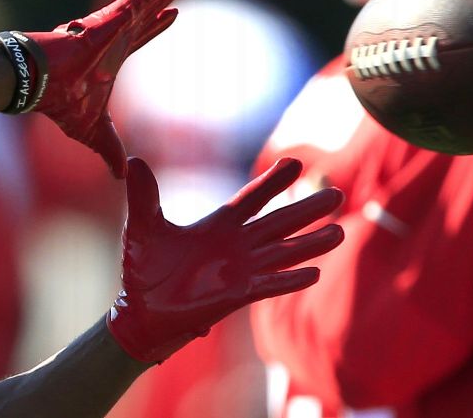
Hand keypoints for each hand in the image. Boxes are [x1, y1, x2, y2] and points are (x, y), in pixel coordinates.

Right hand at [22, 0, 201, 176]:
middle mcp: (117, 33)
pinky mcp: (116, 14)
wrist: (40, 86)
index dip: (159, 25)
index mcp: (113, 55)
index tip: (174, 13)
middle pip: (153, 6)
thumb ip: (109, 148)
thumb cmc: (60, 103)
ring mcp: (117, 21)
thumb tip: (120, 176)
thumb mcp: (93, 131)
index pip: (142, 35)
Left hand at [107, 157, 344, 363]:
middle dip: (306, 209)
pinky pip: (269, 286)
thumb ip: (144, 196)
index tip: (295, 162)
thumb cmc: (144, 270)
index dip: (272, 181)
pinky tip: (314, 273)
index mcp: (217, 225)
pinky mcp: (237, 296)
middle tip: (336, 194)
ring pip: (282, 253)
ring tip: (338, 232)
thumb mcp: (143, 228)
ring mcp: (240, 271)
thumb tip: (134, 160)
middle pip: (278, 223)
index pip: (251, 198)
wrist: (141, 312)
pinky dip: (289, 280)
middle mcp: (236, 245)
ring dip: (309, 244)